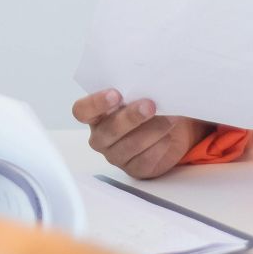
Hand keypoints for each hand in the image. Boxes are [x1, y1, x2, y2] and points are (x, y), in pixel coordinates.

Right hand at [71, 89, 207, 179]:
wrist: (168, 128)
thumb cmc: (147, 105)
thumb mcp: (139, 94)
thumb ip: (135, 90)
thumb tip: (148, 84)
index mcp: (95, 115)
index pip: (82, 111)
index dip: (95, 103)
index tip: (116, 94)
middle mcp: (101, 137)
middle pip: (109, 130)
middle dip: (131, 117)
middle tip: (150, 105)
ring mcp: (116, 156)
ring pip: (131, 145)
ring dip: (153, 130)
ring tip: (170, 119)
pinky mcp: (134, 169)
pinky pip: (146, 160)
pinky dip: (160, 146)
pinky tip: (168, 136)